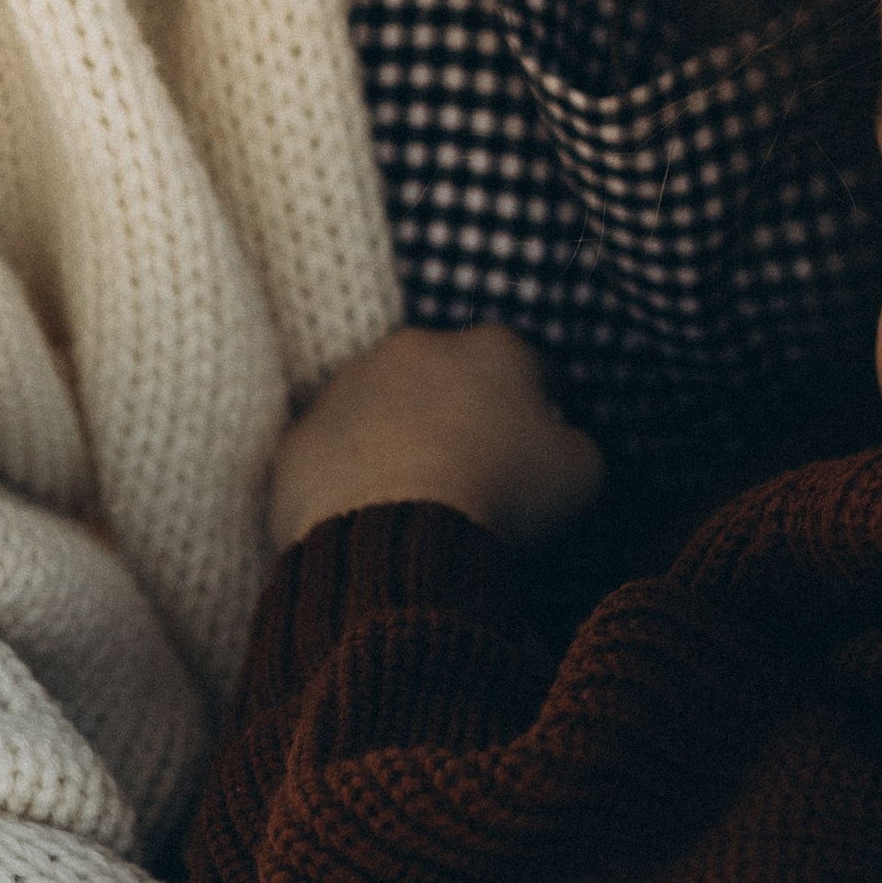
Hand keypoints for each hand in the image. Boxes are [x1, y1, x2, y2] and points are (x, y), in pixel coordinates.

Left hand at [270, 324, 602, 555]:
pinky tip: (367, 515)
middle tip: (475, 469)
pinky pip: (330, 452)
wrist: (400, 536)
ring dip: (397, 436)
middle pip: (447, 375)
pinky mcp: (299, 435)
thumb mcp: (582, 471)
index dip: (541, 404)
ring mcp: (347, 386)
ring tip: (415, 496)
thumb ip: (576, 443)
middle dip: (460, 411)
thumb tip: (562, 443)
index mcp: (493, 347)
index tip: (542, 439)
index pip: (528, 364)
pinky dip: (346, 475)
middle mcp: (416, 347)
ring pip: (381, 405)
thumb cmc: (505, 495)